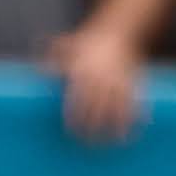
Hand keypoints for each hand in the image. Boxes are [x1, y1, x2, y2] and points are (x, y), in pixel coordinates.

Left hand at [51, 23, 147, 144]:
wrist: (120, 32)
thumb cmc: (88, 44)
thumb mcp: (68, 45)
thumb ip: (54, 56)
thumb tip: (40, 71)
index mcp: (85, 70)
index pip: (78, 97)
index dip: (76, 116)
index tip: (72, 131)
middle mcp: (103, 77)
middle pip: (98, 106)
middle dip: (94, 126)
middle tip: (89, 143)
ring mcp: (119, 80)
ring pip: (118, 107)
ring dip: (116, 126)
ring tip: (113, 142)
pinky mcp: (133, 83)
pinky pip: (135, 103)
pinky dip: (135, 118)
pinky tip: (132, 133)